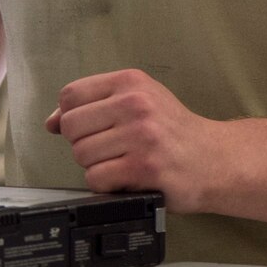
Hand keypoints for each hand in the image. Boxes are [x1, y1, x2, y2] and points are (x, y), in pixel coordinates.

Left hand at [46, 68, 226, 213]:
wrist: (216, 160)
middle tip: (108, 149)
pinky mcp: (144, 168)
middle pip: (70, 126)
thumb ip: (93, 105)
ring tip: (122, 163)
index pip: (70, 95)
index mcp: (130, 82)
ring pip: (81, 154)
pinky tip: (126, 178)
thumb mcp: (138, 102)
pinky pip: (96, 178)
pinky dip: (105, 184)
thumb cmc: (173, 132)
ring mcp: (141, 136)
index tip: (89, 128)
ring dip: (96, 166)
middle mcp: (135, 104)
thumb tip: (50, 122)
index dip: (70, 116)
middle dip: (82, 143)